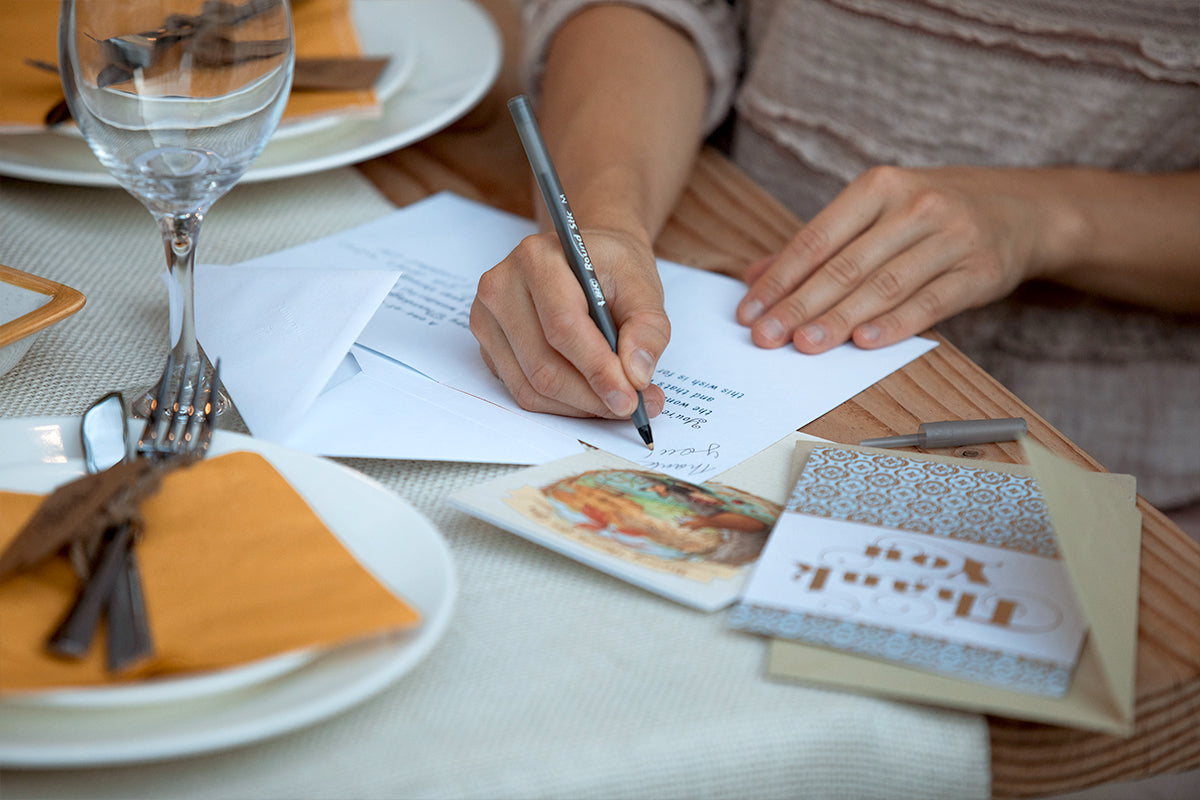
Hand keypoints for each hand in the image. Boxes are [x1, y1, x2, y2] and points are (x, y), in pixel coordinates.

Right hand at [470, 227, 669, 418]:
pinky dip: (562, 403)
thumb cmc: (610, 267)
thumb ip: (648, 329)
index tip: (629, 399)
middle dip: (592, 397)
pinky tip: (589, 393)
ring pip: (531, 387)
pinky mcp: (488, 346)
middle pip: (543, 365)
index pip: (563, 327)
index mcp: (538, 259)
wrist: (583, 257)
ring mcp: (488, 319)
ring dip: (578, 406)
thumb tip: (636, 376)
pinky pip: (523, 391)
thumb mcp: (643, 286)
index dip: (598, 370)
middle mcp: (502, 287)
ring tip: (616, 402)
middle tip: (632, 407)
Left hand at [736, 166, 1065, 352]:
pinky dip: (896, 323)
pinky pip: (931, 301)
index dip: (780, 278)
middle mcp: (915, 205)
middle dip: (800, 304)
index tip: (749, 310)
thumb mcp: (877, 212)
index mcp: (879, 186)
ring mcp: (951, 237)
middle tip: (766, 336)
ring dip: (840, 319)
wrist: (1022, 209)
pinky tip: (864, 342)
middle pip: (846, 264)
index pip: (817, 237)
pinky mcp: (980, 270)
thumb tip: (754, 276)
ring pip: (884, 285)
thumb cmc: (932, 213)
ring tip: (804, 345)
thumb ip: (818, 244)